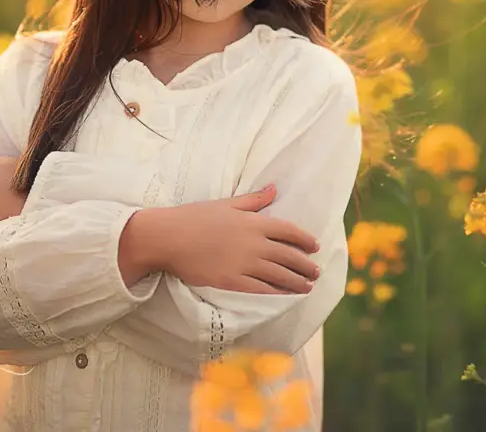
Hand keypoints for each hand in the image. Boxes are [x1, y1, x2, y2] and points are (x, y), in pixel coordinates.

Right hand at [121, 184, 321, 293]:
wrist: (169, 237)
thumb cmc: (195, 216)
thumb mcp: (227, 203)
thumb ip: (254, 199)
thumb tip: (275, 189)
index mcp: (254, 222)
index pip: (289, 231)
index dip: (305, 240)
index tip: (315, 246)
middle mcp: (255, 243)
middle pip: (289, 256)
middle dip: (306, 265)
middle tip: (316, 272)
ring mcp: (245, 264)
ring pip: (279, 275)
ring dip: (297, 281)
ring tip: (308, 287)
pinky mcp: (232, 282)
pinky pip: (261, 289)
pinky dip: (277, 293)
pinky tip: (285, 296)